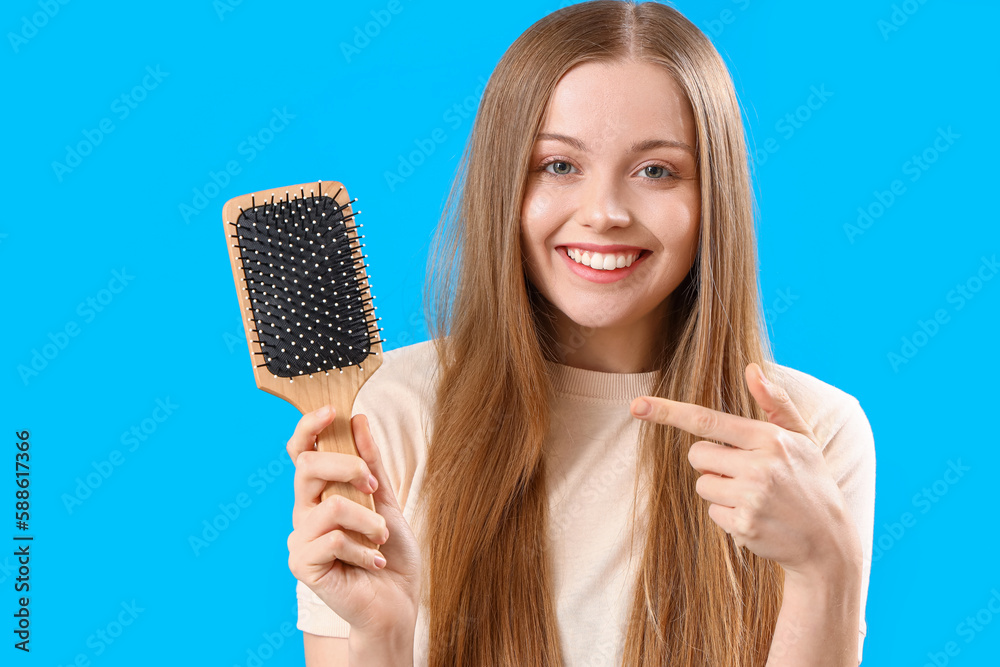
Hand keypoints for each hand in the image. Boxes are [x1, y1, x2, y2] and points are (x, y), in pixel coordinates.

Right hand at [286, 407, 421, 636]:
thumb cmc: (390, 554)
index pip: (302, 452)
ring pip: (330, 506)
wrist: (396, 601)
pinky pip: (333, 539)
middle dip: (348, 467)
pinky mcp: (302, 564)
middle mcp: (305, 511)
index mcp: (321, 492)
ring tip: (381, 540)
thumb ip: (371, 463)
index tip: (332, 411)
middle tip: (375, 487)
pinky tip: (372, 563)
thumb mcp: (386, 500)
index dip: (309, 427)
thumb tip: (359, 421)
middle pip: (307, 467)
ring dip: (368, 521)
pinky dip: (363, 550)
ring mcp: (300, 538)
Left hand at [629, 363, 861, 579]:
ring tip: (754, 496)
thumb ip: (776, 403)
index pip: (707, 421)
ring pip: (702, 484)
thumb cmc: (811, 482)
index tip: (638, 405)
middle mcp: (759, 466)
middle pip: (697, 454)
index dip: (668, 412)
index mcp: (769, 439)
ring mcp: (751, 497)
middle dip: (711, 462)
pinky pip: (712, 511)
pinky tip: (756, 517)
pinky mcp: (744, 525)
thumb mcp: (802, 439)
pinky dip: (727, 515)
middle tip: (744, 473)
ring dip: (719, 490)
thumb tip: (752, 368)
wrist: (828, 542)